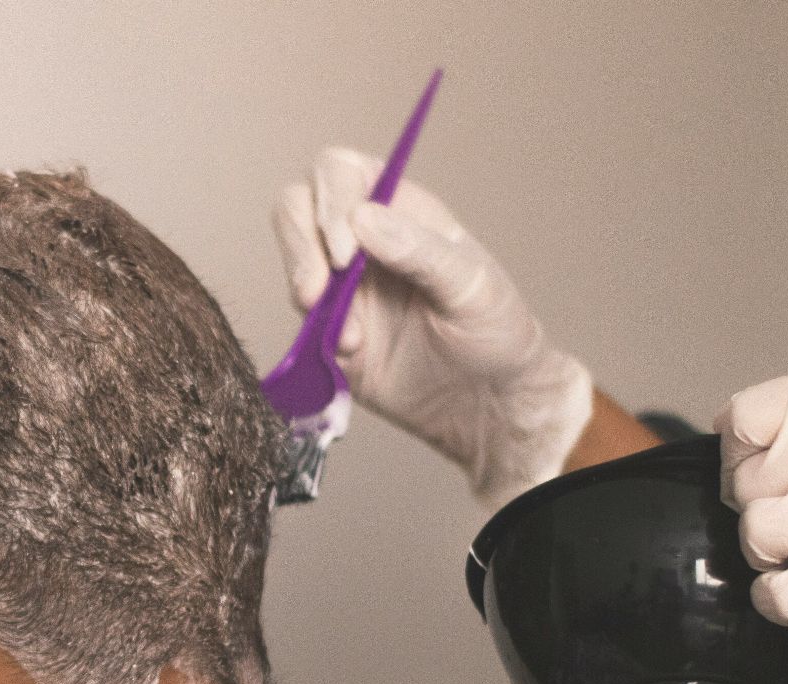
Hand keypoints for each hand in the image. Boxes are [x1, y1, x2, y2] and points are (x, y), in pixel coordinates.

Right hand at [274, 147, 592, 507]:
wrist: (487, 406)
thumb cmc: (495, 334)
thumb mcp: (471, 286)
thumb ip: (419, 250)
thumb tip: (363, 219)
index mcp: (400, 210)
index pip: (340, 174)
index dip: (330, 204)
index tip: (345, 255)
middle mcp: (362, 241)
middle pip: (297, 207)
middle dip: (299, 245)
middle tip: (319, 292)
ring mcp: (340, 287)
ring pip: (293, 263)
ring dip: (306, 293)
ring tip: (348, 334)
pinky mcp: (326, 333)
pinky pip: (297, 322)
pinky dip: (311, 336)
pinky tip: (351, 353)